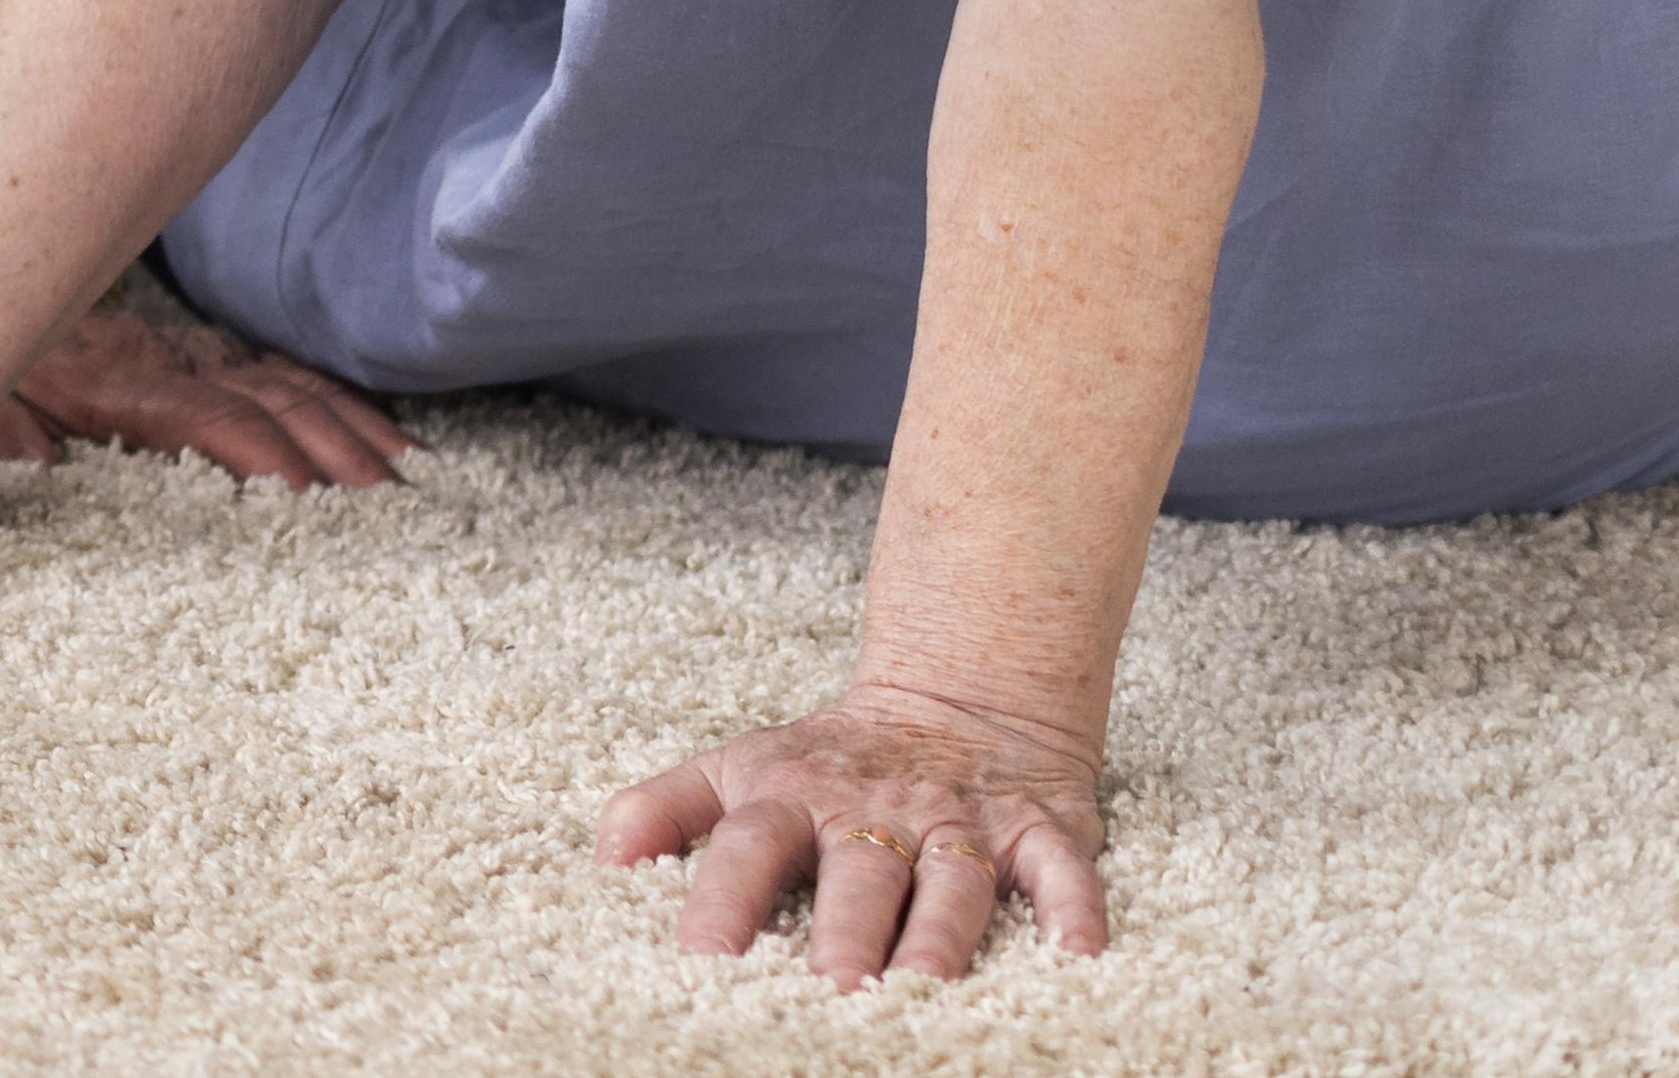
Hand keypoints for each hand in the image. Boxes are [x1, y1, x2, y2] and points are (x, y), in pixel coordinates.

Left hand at [0, 298, 409, 487]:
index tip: (313, 495)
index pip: (211, 420)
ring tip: (405, 471)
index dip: (263, 454)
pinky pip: (280, 371)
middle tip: (394, 505)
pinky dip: (334, 399)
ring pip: (287, 386)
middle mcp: (170, 366)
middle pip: (271, 404)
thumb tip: (35, 465)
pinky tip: (375, 429)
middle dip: (335, 452)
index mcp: (120, 389)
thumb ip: (5, 439)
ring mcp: (193, 355)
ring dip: (348, 426)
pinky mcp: (202, 354)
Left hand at [604, 680, 1107, 985]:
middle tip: (830, 988)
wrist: (960, 690)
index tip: (698, 960)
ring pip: (951, 880)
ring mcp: (959, 821)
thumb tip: (602, 860)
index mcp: (791, 799)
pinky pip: (1060, 872)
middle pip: (856, 873)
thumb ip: (663, 808)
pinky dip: (1072, 910)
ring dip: (939, 932)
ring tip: (922, 986)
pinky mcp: (1038, 829)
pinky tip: (1076, 954)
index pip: (745, 848)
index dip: (719, 901)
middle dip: (842, 931)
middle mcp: (876, 812)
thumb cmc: (829, 758)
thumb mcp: (737, 767)